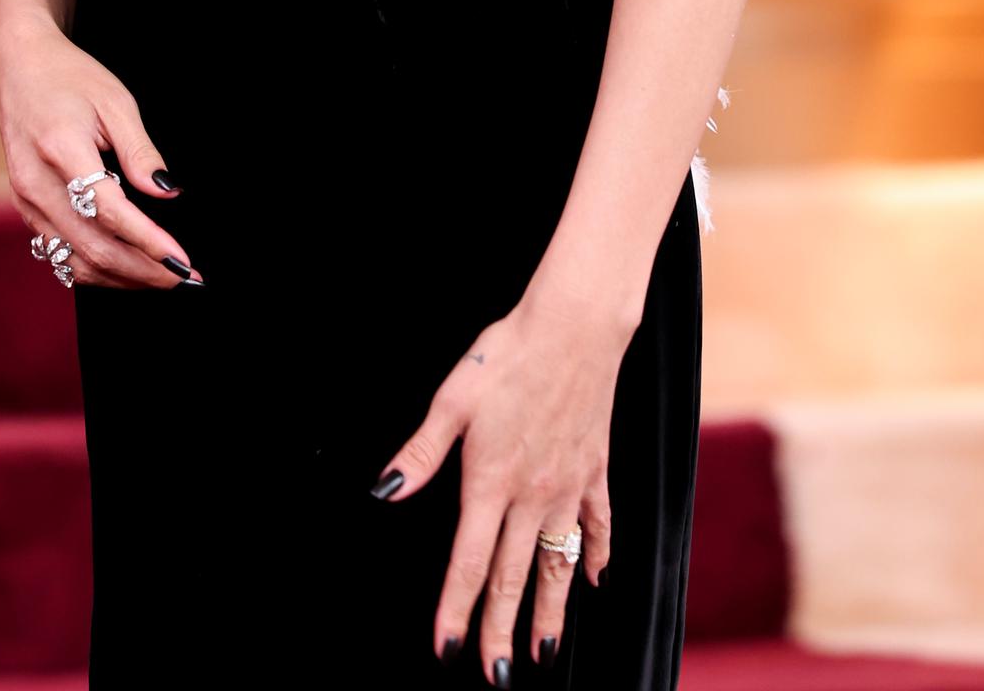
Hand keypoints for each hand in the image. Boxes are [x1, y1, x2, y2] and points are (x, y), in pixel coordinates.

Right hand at [0, 11, 201, 287]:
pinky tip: (126, 268)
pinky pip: (59, 252)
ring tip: (162, 276)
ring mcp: (26, 200)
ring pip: (75, 260)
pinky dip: (95, 268)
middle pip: (93, 248)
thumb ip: (140, 151)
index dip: (148, 242)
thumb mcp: (115, 100)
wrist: (18, 66)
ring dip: (121, 278)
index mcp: (62, 149)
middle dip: (143, 271)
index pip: (110, 213)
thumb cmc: (70, 76)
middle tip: (185, 277)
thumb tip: (167, 193)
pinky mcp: (24, 207)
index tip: (182, 259)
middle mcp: (37, 183)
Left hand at [369, 297, 632, 677]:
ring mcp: (569, 486)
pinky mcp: (595, 469)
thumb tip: (385, 490)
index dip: (456, 609)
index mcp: (491, 482)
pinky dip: (597, 555)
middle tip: (497, 676)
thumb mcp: (453, 398)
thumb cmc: (509, 355)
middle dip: (502, 631)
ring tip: (542, 651)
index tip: (448, 649)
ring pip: (558, 565)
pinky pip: (598, 524)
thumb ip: (422, 451)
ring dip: (550, 611)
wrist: (575, 327)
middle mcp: (532, 495)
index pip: (470, 562)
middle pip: (514, 577)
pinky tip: (596, 579)